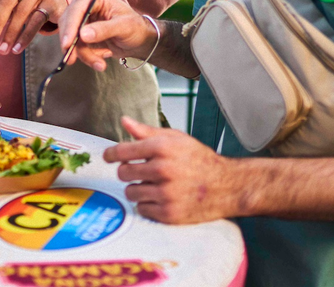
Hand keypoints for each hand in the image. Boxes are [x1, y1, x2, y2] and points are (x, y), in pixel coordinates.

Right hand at [57, 0, 157, 71]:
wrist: (138, 40)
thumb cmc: (135, 28)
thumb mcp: (124, 27)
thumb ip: (104, 30)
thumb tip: (82, 35)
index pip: (76, 9)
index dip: (70, 27)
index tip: (67, 44)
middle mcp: (84, 5)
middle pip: (68, 24)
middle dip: (72, 45)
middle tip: (71, 60)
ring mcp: (81, 19)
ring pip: (71, 39)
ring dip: (84, 54)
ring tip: (100, 64)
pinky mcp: (81, 34)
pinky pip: (76, 47)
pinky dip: (88, 56)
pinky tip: (103, 55)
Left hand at [104, 116, 241, 223]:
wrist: (226, 186)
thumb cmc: (200, 160)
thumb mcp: (176, 138)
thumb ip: (147, 131)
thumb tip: (124, 121)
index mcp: (162, 147)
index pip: (123, 151)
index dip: (111, 154)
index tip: (108, 156)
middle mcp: (162, 169)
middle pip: (123, 173)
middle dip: (128, 171)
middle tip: (139, 171)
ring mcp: (166, 193)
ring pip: (130, 192)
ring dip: (137, 189)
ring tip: (153, 185)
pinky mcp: (168, 213)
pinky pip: (142, 209)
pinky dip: (148, 204)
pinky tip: (160, 197)